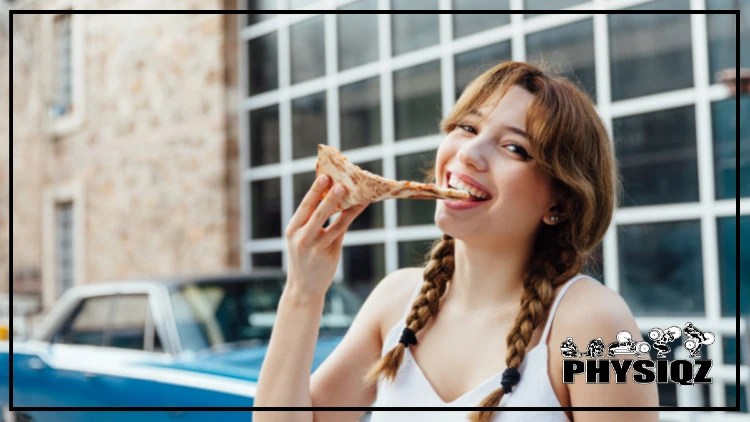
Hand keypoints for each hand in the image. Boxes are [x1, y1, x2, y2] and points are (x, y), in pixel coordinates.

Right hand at [284, 174, 368, 300]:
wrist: (304, 288)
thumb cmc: (304, 258)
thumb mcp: (300, 239)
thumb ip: (312, 221)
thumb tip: (331, 196)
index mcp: (292, 230)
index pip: (304, 207)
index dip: (314, 191)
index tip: (324, 176)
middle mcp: (302, 238)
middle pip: (317, 213)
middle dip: (328, 197)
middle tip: (338, 182)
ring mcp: (316, 248)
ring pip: (333, 223)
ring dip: (344, 207)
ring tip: (353, 193)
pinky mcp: (329, 254)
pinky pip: (341, 232)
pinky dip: (350, 217)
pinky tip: (359, 206)